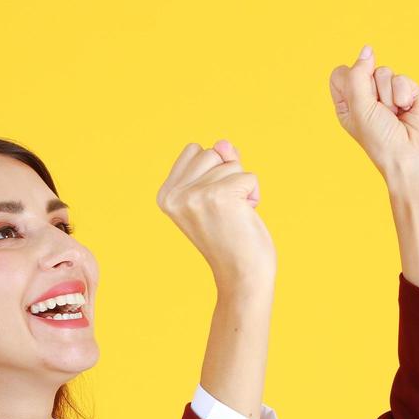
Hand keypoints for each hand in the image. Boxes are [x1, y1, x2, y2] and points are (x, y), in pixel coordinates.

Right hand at [157, 139, 275, 290]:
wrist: (241, 275)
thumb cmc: (230, 235)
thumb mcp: (214, 193)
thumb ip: (216, 163)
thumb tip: (223, 143)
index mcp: (165, 195)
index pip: (195, 151)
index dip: (213, 171)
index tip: (211, 202)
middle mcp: (175, 195)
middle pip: (212, 152)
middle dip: (227, 176)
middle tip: (225, 210)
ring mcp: (195, 196)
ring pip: (231, 163)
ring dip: (242, 187)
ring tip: (234, 215)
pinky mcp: (220, 197)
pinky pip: (249, 176)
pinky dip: (254, 195)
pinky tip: (244, 217)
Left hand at [329, 43, 418, 178]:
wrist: (411, 154)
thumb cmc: (380, 138)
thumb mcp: (359, 107)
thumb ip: (358, 75)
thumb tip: (367, 49)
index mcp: (346, 104)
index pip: (339, 74)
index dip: (349, 79)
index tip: (358, 98)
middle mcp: (365, 97)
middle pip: (363, 69)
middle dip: (371, 89)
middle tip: (377, 111)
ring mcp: (387, 94)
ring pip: (384, 72)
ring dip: (388, 94)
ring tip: (393, 114)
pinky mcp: (408, 92)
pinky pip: (402, 78)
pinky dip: (404, 94)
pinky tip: (406, 110)